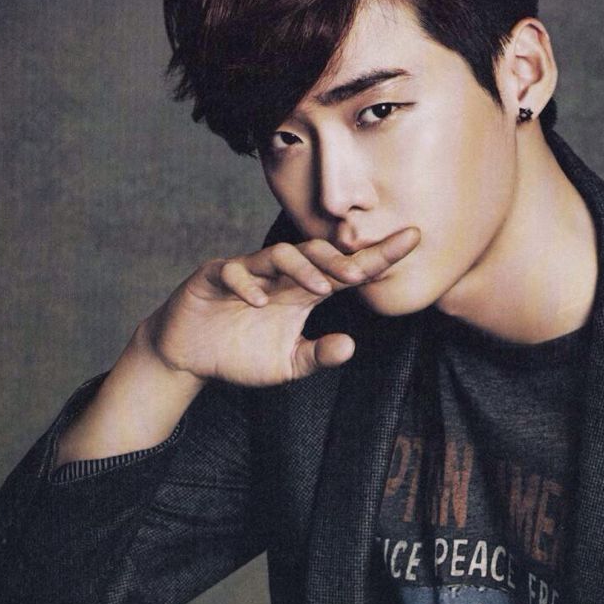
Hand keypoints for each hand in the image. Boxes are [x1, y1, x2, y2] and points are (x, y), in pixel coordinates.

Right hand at [140, 227, 420, 386]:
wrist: (189, 355)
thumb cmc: (240, 354)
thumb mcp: (287, 365)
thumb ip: (318, 356)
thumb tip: (351, 347)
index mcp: (302, 293)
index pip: (346, 270)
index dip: (378, 255)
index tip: (414, 238)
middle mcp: (280, 276)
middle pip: (316, 254)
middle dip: (340, 259)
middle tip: (362, 271)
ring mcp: (248, 273)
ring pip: (278, 255)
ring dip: (301, 268)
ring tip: (318, 288)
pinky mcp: (214, 277)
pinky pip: (232, 271)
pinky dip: (245, 283)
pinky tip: (257, 301)